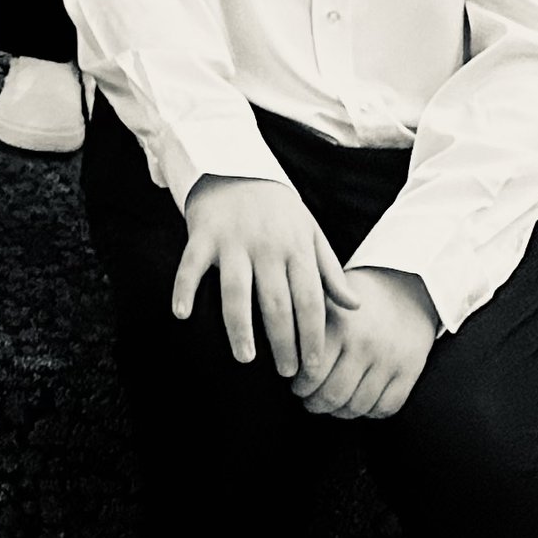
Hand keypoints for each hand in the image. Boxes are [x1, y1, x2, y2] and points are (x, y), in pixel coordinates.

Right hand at [172, 173, 358, 381]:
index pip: (310, 300)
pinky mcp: (202, 234)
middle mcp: (266, 246)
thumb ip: (330, 271)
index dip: (314, 335)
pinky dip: (183, 288)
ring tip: (245, 358)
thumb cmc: (277, 208)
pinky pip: (191, 265)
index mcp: (296, 247)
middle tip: (286, 374)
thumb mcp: (310, 233)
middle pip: (277, 303)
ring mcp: (233, 240)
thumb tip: (355, 306)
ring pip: (237, 291)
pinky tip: (182, 315)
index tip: (315, 365)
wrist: (235, 164)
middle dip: (284, 342)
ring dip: (240, 328)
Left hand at [294, 266, 439, 420]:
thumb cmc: (355, 296)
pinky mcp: (410, 371)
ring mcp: (390, 360)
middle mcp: (365, 345)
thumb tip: (280, 351)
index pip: (312, 373)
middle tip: (309, 399)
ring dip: (339, 412)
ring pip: (358, 406)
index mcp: (340, 326)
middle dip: (315, 403)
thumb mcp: (327, 297)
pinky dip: (369, 412)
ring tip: (330, 403)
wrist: (405, 287)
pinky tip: (357, 403)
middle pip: (333, 395)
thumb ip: (303, 322)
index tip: (295, 384)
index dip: (300, 385)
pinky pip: (386, 407)